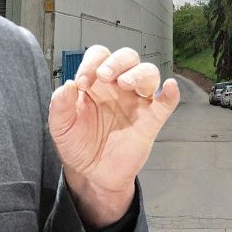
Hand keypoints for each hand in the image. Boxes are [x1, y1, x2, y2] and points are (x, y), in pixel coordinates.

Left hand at [49, 45, 179, 227]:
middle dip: (116, 62)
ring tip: (125, 83)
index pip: (100, 57)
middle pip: (127, 58)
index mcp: (97, 83)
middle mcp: (119, 88)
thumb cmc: (80, 146)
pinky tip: (169, 88)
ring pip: (148, 73)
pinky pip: (166, 103)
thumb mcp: (60, 127)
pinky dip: (171, 94)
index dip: (91, 63)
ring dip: (138, 73)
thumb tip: (68, 85)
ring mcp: (137, 102)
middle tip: (103, 76)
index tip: (82, 82)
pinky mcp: (151, 120)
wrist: (94, 174)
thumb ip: (60, 105)